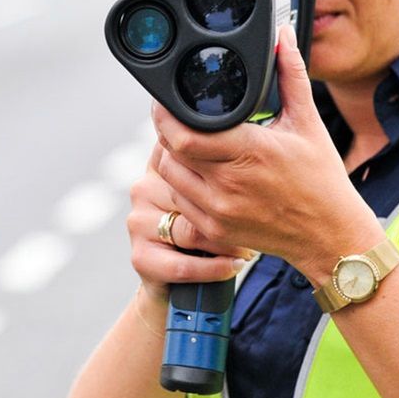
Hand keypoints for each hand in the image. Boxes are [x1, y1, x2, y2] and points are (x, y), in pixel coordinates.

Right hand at [126, 143, 251, 303]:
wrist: (177, 280)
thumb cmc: (203, 222)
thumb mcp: (207, 181)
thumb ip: (218, 151)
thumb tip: (256, 118)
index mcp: (162, 162)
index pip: (187, 150)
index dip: (222, 165)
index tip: (252, 182)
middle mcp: (145, 188)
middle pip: (193, 193)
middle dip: (231, 210)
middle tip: (260, 219)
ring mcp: (139, 221)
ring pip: (193, 232)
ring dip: (227, 243)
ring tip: (250, 246)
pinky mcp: (142, 256)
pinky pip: (182, 265)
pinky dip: (214, 268)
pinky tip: (234, 266)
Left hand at [152, 25, 382, 282]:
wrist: (331, 236)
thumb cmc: (322, 179)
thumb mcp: (308, 122)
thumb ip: (291, 74)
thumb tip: (284, 35)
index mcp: (250, 152)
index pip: (184, 133)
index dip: (165, 113)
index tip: (164, 98)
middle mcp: (229, 184)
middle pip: (170, 151)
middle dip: (167, 130)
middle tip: (173, 115)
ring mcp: (219, 211)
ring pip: (169, 177)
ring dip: (171, 156)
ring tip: (186, 142)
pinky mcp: (216, 231)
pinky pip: (179, 202)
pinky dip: (181, 184)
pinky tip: (196, 172)